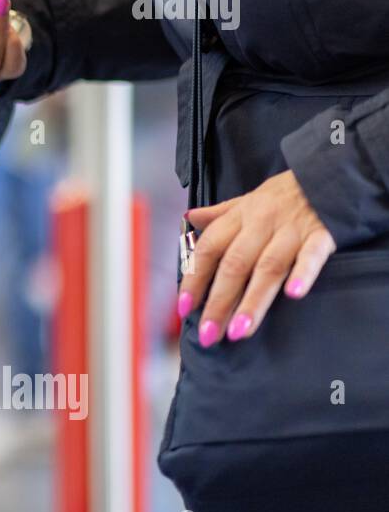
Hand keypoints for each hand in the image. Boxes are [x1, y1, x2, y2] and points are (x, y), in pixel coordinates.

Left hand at [178, 170, 334, 345]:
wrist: (327, 176)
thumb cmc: (282, 196)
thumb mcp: (246, 200)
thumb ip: (219, 215)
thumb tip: (189, 218)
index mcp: (238, 217)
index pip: (209, 249)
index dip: (194, 278)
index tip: (183, 308)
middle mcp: (260, 224)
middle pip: (235, 265)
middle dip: (219, 302)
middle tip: (209, 335)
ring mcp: (291, 230)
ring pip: (268, 267)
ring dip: (252, 300)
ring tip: (239, 331)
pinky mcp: (322, 235)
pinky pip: (312, 255)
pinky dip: (303, 273)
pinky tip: (294, 295)